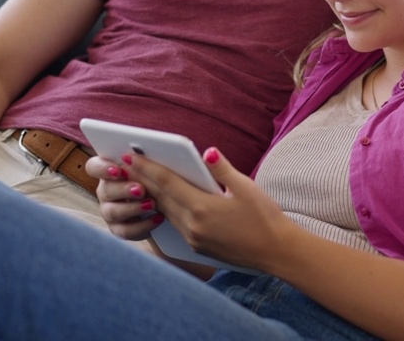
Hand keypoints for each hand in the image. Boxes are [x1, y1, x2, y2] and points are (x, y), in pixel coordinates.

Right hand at [87, 154, 157, 241]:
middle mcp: (106, 191)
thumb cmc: (156, 177)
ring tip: (151, 204)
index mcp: (109, 170)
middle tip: (141, 189)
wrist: (167, 203)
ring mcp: (109, 210)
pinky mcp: (118, 228)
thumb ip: (144, 160)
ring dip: (132, 208)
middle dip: (123, 190)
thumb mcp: (152, 166)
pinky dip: (142, 225)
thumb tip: (144, 155)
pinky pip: (125, 230)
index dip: (102, 168)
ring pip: (112, 212)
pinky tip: (158, 218)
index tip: (118, 170)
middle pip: (105, 190)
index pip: (94, 166)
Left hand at [127, 147, 288, 271]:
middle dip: (143, 179)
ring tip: (140, 180)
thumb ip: (223, 170)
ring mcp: (193, 239)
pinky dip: (166, 210)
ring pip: (166, 212)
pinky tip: (163, 201)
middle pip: (160, 198)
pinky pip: (175, 225)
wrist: (276, 252)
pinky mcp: (197, 248)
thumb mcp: (247, 188)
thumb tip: (207, 152)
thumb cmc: (265, 217)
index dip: (148, 168)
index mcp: (203, 207)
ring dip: (151, 195)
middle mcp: (193, 225)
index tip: (131, 155)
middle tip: (127, 164)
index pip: (167, 183)